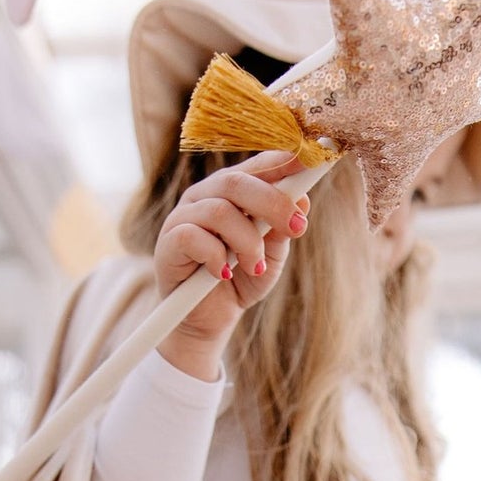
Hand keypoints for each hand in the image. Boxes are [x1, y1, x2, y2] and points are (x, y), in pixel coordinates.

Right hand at [153, 151, 311, 355]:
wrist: (210, 319)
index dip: (284, 161)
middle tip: (297, 227)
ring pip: (219, 211)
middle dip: (273, 203)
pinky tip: (222, 274)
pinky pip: (192, 237)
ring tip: (255, 268)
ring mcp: (184, 215)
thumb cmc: (241, 280)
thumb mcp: (270, 255)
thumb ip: (281, 228)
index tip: (312, 162)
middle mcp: (206, 195)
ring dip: (247, 242)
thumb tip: (301, 200)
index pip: (258, 166)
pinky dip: (215, 257)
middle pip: (237, 182)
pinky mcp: (168, 242)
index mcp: (233, 191)